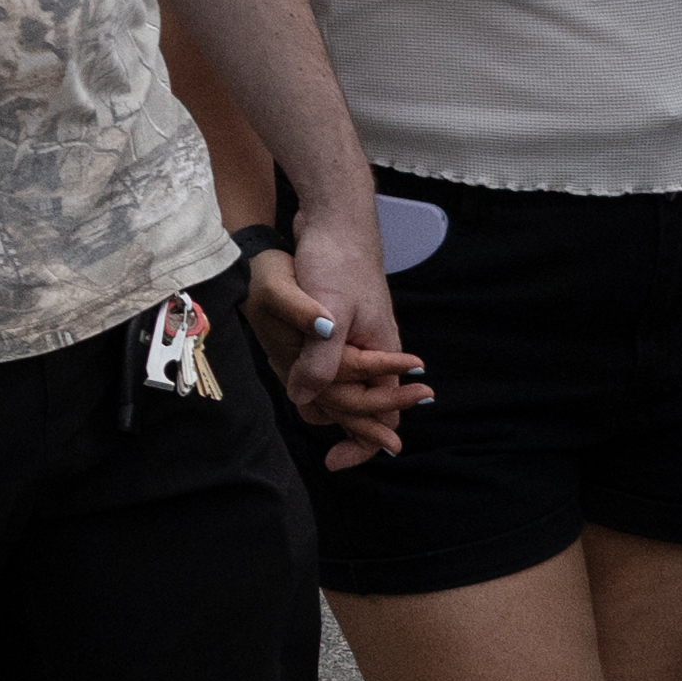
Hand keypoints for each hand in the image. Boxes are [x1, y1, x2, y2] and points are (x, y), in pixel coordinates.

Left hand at [239, 244, 429, 453]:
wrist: (335, 218)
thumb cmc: (338, 262)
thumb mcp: (329, 314)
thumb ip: (322, 360)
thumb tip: (305, 400)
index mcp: (384, 353)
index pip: (385, 414)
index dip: (364, 442)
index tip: (334, 462)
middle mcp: (376, 349)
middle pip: (364, 406)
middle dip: (345, 427)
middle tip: (323, 451)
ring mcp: (359, 337)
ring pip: (344, 385)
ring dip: (327, 400)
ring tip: (304, 407)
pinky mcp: (340, 324)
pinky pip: (331, 363)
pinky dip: (317, 377)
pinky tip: (296, 378)